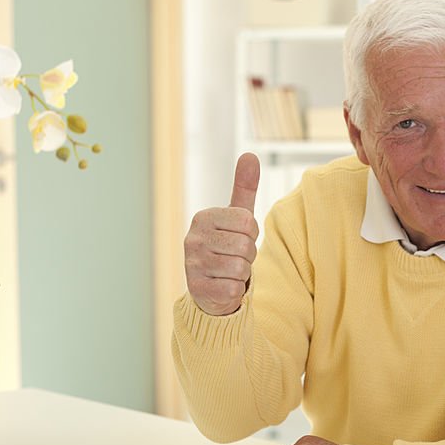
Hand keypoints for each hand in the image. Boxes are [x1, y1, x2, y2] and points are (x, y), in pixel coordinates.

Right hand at [184, 153, 260, 315]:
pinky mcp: (197, 289)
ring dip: (242, 273)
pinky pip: (233, 289)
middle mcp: (192, 238)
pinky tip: (222, 285)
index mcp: (203, 217)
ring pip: (240, 268)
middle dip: (248, 254)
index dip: (252, 233)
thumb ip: (244, 187)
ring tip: (229, 270)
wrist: (211, 288)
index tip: (239, 237)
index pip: (248, 221)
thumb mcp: (237, 216)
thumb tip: (250, 155)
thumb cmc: (228, 246)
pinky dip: (234, 290)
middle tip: (235, 256)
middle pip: (245, 245)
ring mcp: (192, 264)